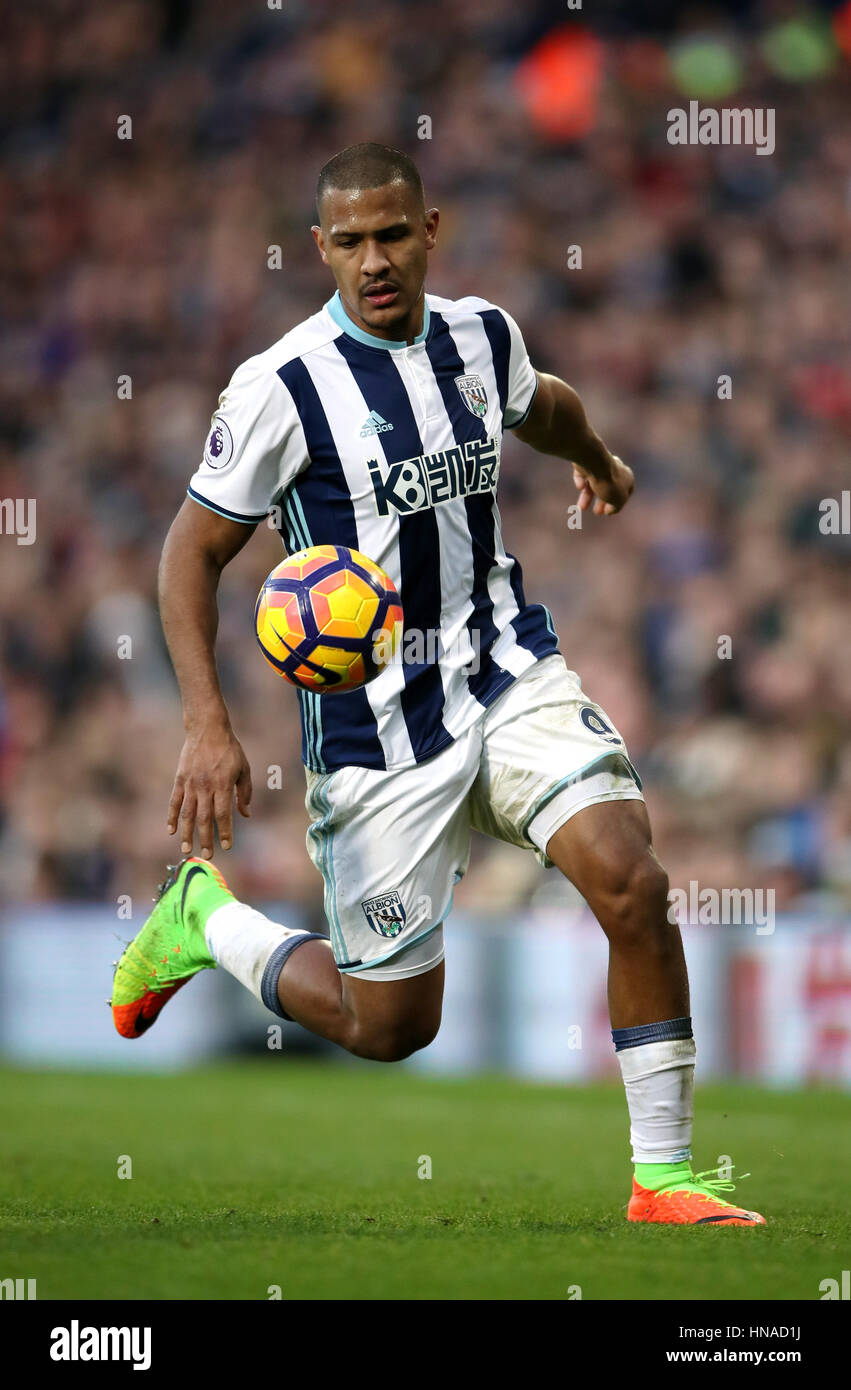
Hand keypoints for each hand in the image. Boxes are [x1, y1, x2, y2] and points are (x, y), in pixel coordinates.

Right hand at [167, 723, 251, 858]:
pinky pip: (174, 801)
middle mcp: (205, 786)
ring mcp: (191, 783)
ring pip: (188, 813)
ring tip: (186, 850)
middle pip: (205, 818)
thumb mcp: (243, 769)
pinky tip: (171, 830)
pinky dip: (172, 816)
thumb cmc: (230, 749)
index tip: (227, 846)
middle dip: (206, 839)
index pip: (223, 813)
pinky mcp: (180, 779)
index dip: (225, 831)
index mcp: (223, 784)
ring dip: (187, 833)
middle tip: (207, 855)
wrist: (207, 729)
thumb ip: (245, 793)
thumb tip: (246, 814)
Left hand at [573, 454, 633, 515]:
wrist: (594, 462)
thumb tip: (610, 511)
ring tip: (581, 508)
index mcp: (627, 477)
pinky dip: (580, 481)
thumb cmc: (609, 482)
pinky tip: (580, 486)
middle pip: (608, 488)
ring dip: (587, 497)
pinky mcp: (586, 461)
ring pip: (593, 483)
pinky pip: (582, 474)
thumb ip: (616, 507)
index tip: (609, 513)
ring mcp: (600, 464)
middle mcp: (615, 468)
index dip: (617, 503)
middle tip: (596, 512)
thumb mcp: (618, 500)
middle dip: (601, 502)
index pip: (625, 492)